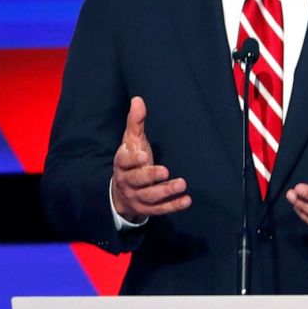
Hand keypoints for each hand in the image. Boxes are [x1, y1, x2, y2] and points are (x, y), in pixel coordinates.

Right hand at [111, 96, 190, 222]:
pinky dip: (173, 206)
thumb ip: (135, 122)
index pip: (124, 162)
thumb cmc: (131, 161)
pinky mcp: (147, 209)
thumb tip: (138, 99)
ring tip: (181, 184)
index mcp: (122, 164)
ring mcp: (137, 197)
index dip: (133, 160)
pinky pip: (160, 209)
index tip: (144, 156)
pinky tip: (186, 200)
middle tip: (165, 170)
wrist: (121, 193)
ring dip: (165, 191)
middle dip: (150, 176)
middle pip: (137, 180)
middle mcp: (127, 181)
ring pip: (150, 196)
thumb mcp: (131, 141)